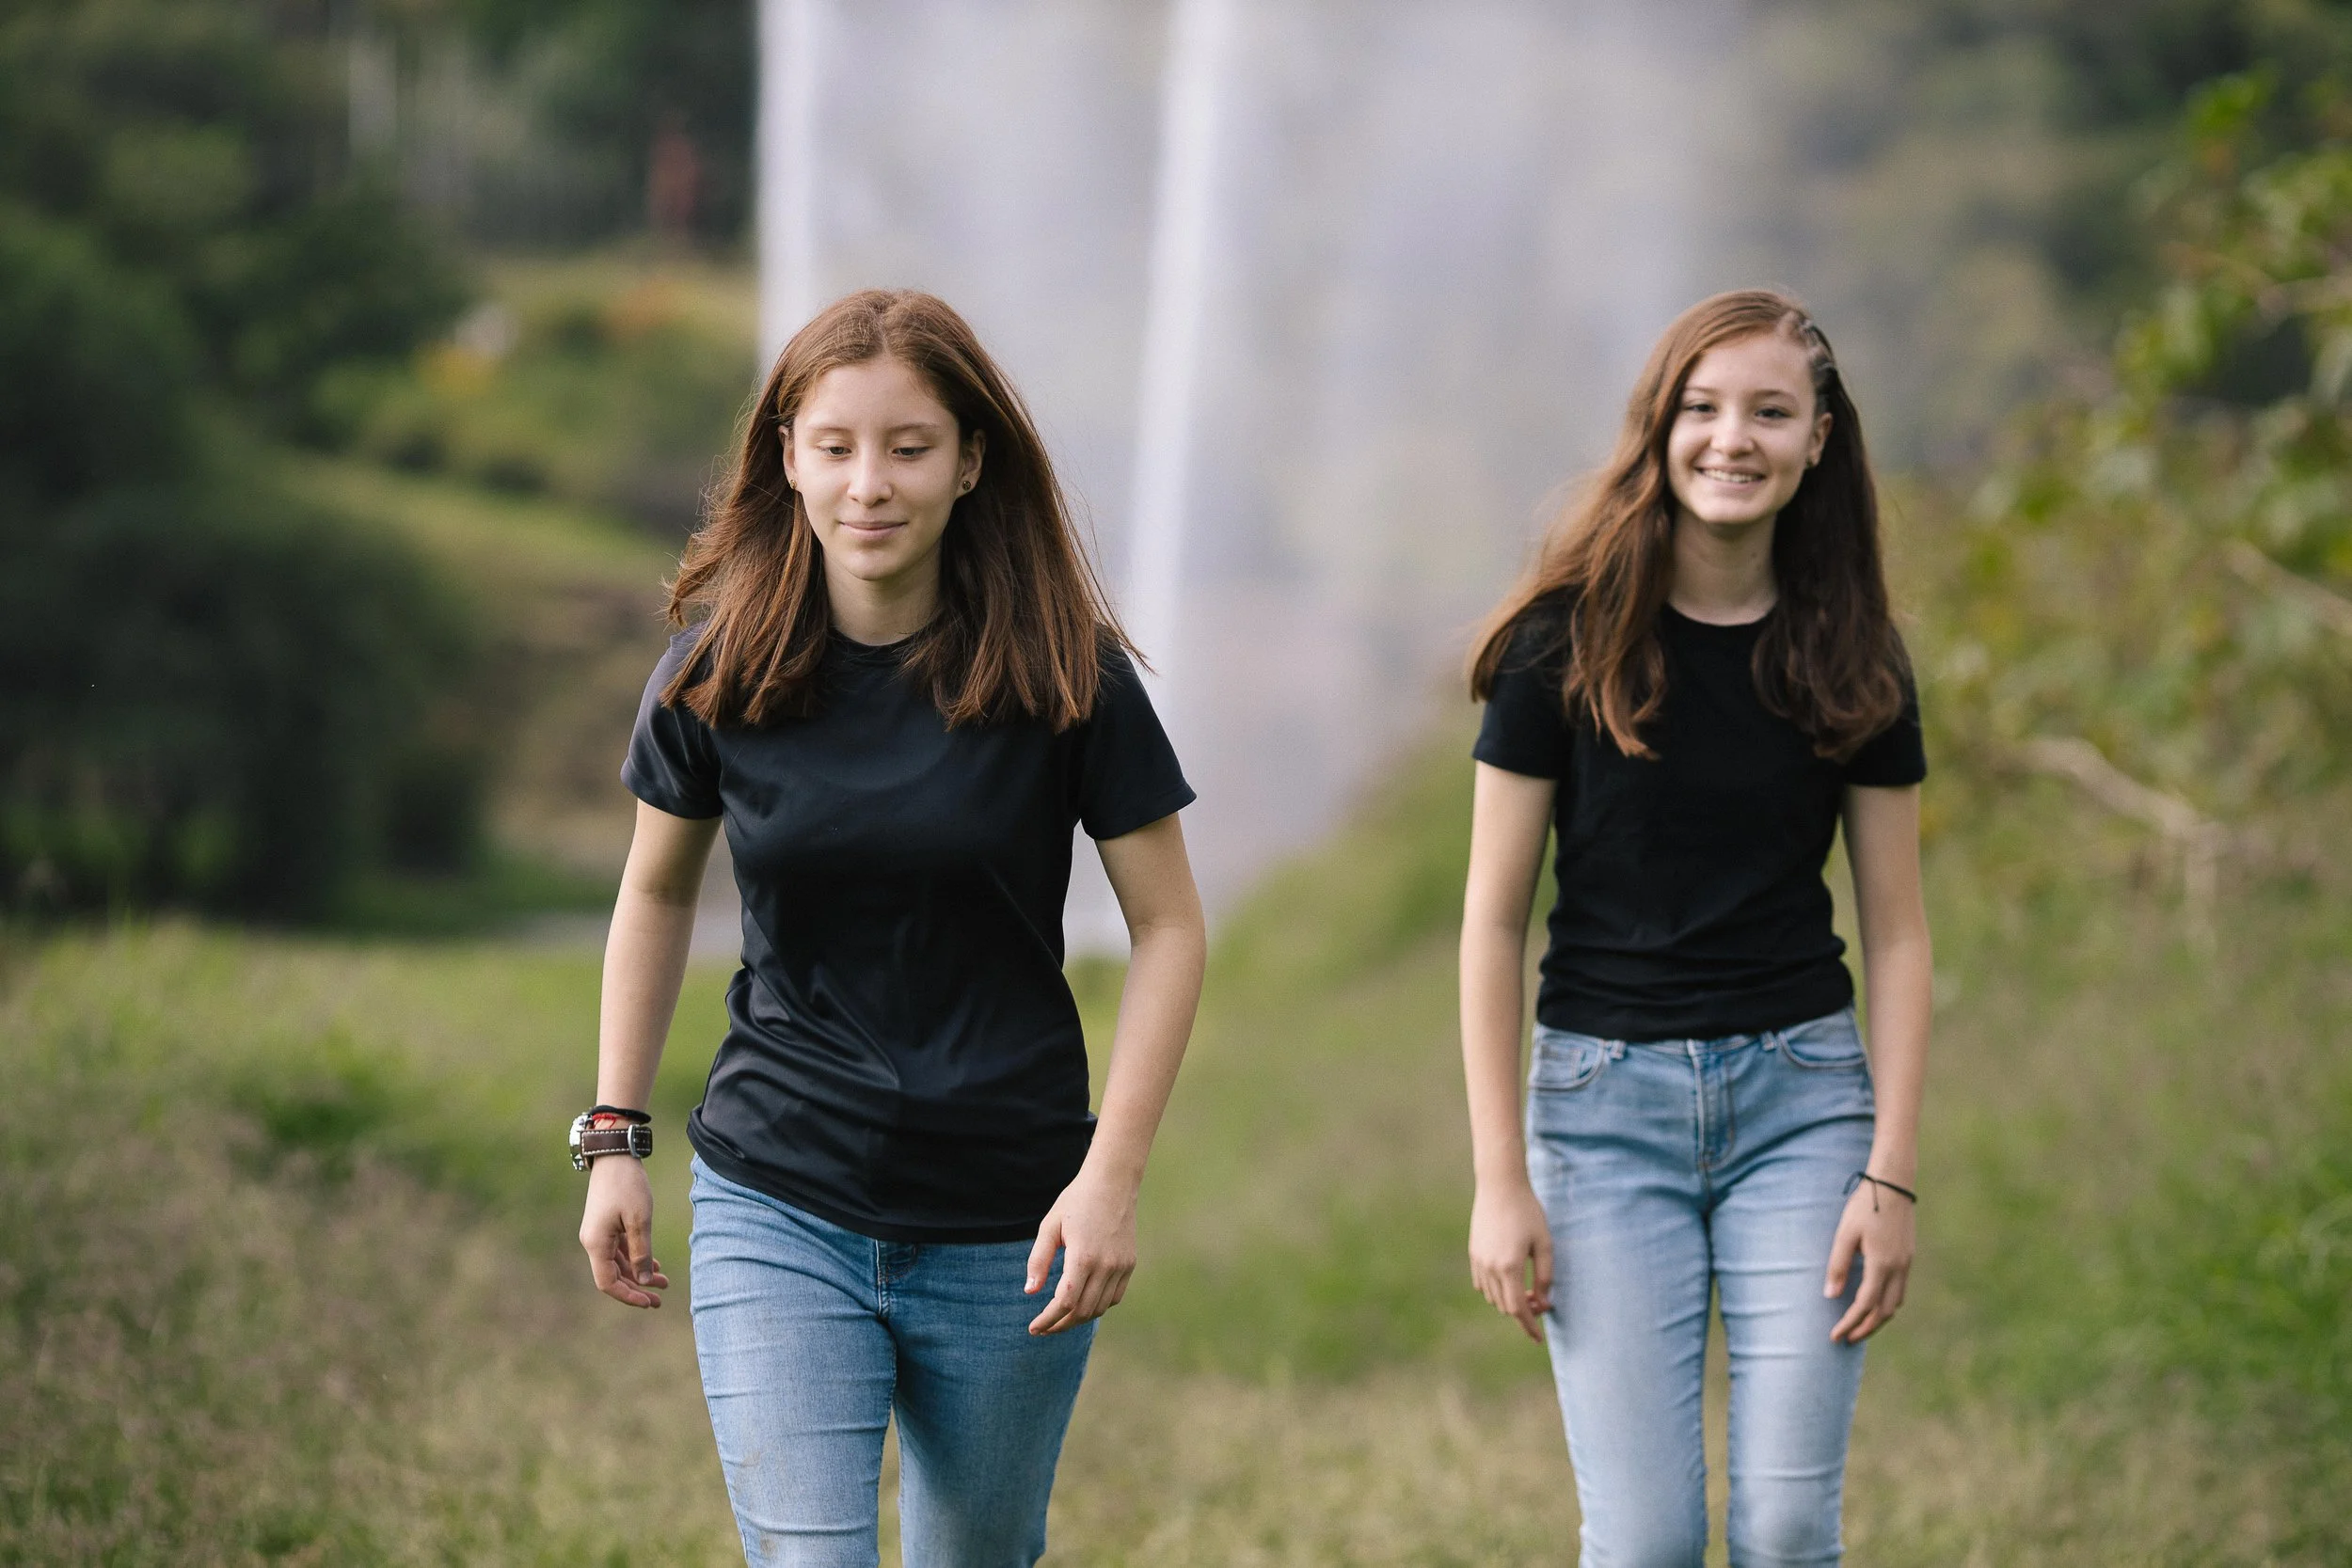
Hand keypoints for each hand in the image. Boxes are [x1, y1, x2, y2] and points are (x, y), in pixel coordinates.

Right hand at [579, 1156, 668, 1308]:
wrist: (615, 1155)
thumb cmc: (627, 1185)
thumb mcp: (639, 1221)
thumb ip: (641, 1253)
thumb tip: (645, 1282)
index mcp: (595, 1244)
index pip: (608, 1283)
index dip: (628, 1296)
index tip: (649, 1302)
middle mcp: (593, 1242)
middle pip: (613, 1276)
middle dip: (637, 1288)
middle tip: (660, 1300)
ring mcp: (598, 1234)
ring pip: (618, 1264)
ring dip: (639, 1274)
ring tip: (664, 1283)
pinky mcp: (606, 1225)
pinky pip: (619, 1250)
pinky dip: (636, 1259)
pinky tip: (655, 1265)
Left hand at [1025, 1166, 1138, 1335]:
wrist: (1113, 1183)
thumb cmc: (1076, 1201)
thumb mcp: (1050, 1226)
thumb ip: (1039, 1260)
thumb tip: (1030, 1291)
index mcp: (1083, 1256)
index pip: (1065, 1302)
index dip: (1048, 1319)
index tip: (1034, 1327)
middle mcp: (1105, 1265)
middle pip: (1082, 1311)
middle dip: (1060, 1324)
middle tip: (1043, 1328)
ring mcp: (1121, 1266)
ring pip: (1099, 1308)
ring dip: (1078, 1319)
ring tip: (1060, 1319)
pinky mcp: (1129, 1264)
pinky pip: (1114, 1297)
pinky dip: (1098, 1306)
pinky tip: (1083, 1304)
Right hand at [1469, 1176, 1554, 1341]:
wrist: (1500, 1185)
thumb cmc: (1528, 1212)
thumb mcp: (1544, 1244)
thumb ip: (1545, 1276)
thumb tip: (1544, 1303)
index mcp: (1509, 1267)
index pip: (1518, 1309)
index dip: (1529, 1326)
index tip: (1538, 1338)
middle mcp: (1490, 1268)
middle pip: (1505, 1306)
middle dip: (1523, 1312)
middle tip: (1541, 1301)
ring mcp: (1478, 1261)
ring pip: (1492, 1297)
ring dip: (1509, 1301)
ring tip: (1528, 1289)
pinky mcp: (1473, 1253)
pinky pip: (1482, 1284)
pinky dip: (1495, 1290)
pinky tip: (1508, 1280)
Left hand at [1825, 1177, 1913, 1341]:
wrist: (1893, 1183)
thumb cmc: (1865, 1206)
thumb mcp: (1845, 1234)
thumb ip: (1838, 1265)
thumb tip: (1831, 1295)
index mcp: (1882, 1264)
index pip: (1865, 1305)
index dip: (1849, 1323)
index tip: (1835, 1336)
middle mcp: (1899, 1269)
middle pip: (1884, 1312)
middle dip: (1865, 1328)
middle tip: (1846, 1339)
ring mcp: (1906, 1263)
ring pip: (1896, 1304)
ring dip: (1878, 1319)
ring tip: (1859, 1326)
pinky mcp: (1908, 1256)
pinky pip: (1900, 1290)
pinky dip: (1886, 1304)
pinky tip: (1873, 1302)